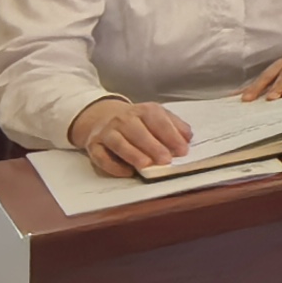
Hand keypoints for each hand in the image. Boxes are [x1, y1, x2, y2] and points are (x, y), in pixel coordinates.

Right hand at [71, 98, 189, 171]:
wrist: (102, 117)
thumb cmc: (137, 122)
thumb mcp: (157, 117)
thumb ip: (174, 126)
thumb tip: (188, 138)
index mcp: (143, 111)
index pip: (158, 121)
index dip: (171, 136)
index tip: (182, 150)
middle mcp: (123, 119)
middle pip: (138, 131)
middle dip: (153, 146)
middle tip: (166, 160)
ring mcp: (107, 132)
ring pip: (118, 142)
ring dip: (133, 154)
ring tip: (146, 165)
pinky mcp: (94, 145)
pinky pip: (101, 156)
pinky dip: (113, 165)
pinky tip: (126, 172)